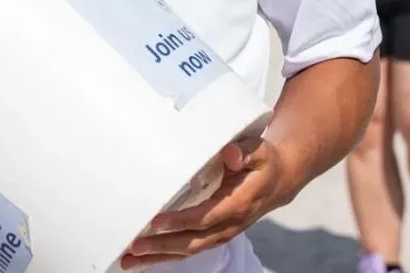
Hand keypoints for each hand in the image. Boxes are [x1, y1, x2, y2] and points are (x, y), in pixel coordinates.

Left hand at [119, 137, 284, 268]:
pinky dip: (168, 255)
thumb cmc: (263, 161)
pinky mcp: (214, 234)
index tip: (156, 221)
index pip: (206, 217)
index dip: (181, 221)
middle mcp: (229, 224)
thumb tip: (230, 155)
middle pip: (193, 241)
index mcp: (238, 203)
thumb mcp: (258, 150)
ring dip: (161, 256)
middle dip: (163, 246)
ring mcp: (221, 233)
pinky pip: (190, 248)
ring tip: (130, 259)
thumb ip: (243, 151)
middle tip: (135, 247)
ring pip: (190, 250)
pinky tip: (146, 258)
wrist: (279, 180)